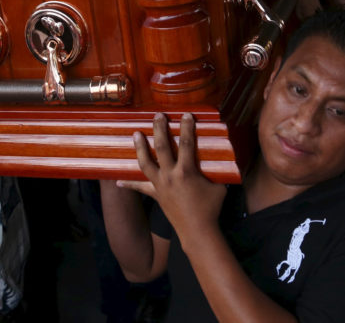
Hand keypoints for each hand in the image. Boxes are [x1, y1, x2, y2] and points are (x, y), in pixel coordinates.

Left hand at [118, 113, 225, 240]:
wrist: (197, 231)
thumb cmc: (211, 208)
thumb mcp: (219, 186)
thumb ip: (220, 172)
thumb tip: (227, 160)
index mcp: (187, 171)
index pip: (187, 143)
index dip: (187, 127)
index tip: (186, 114)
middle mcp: (170, 175)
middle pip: (162, 147)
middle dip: (159, 129)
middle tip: (158, 116)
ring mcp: (160, 185)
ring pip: (146, 163)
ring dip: (140, 148)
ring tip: (136, 134)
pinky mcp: (155, 194)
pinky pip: (140, 188)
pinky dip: (129, 184)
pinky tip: (117, 182)